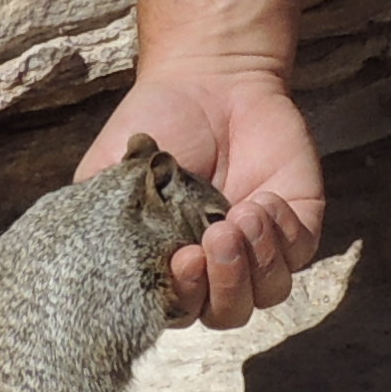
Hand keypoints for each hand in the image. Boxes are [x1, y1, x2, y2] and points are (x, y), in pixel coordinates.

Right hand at [80, 63, 324, 329]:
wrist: (206, 79)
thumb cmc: (156, 127)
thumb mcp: (108, 173)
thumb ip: (94, 220)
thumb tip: (90, 264)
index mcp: (174, 266)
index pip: (182, 309)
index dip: (184, 297)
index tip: (180, 259)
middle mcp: (219, 266)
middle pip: (229, 312)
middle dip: (225, 285)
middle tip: (215, 237)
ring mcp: (261, 248)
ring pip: (270, 292)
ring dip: (257, 261)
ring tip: (241, 214)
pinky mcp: (297, 222)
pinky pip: (300, 252)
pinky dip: (284, 233)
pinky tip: (264, 199)